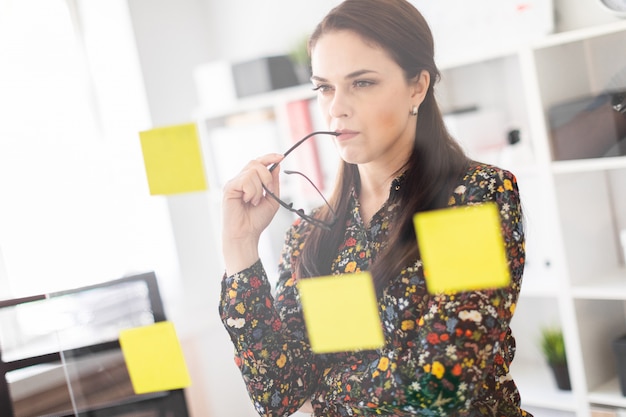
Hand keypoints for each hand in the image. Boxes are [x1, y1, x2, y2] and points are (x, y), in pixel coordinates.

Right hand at [222, 153, 282, 273]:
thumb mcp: (272, 200)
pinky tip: (248, 201)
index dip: (269, 157)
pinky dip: (252, 192)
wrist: (246, 235)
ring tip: (254, 202)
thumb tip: (276, 166)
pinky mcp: (229, 188)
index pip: (258, 163)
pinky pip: (245, 180)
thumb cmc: (256, 221)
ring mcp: (234, 183)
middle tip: (268, 191)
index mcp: (250, 182)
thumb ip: (274, 183)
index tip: (281, 157)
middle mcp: (241, 180)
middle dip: (267, 176)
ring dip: (259, 189)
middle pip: (256, 163)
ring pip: (252, 171)